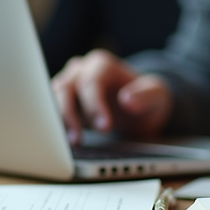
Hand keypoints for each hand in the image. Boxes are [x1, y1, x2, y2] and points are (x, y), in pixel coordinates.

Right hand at [51, 49, 172, 143]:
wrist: (140, 107)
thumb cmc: (147, 98)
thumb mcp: (158, 96)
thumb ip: (146, 95)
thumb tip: (127, 100)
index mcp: (103, 65)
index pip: (91, 81)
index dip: (94, 104)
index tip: (104, 127)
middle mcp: (82, 71)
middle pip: (65, 88)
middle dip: (69, 115)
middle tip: (78, 140)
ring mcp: (70, 86)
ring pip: (53, 99)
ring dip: (58, 121)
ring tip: (71, 143)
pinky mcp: (63, 103)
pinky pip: (51, 111)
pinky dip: (55, 126)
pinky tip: (62, 143)